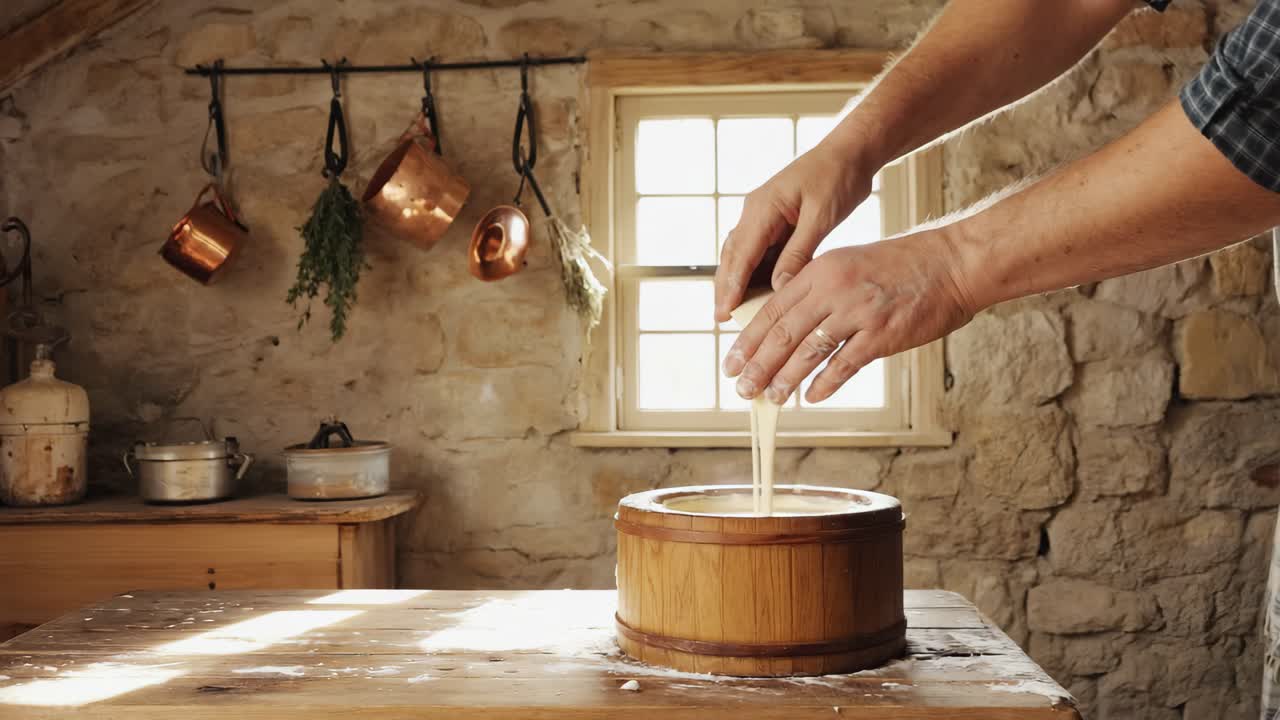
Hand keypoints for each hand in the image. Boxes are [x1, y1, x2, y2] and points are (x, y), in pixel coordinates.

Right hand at [714, 137, 876, 322]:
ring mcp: (763, 215)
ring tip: (733, 311)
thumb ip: (799, 252)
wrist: (850, 152)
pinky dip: (754, 272)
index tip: (725, 312)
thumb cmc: (838, 177)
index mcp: (763, 208)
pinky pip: (759, 251)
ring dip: (736, 281)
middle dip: (725, 287)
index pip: (741, 254)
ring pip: (741, 254)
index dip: (731, 286)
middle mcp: (756, 211)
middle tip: (720, 319)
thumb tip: (780, 286)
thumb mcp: (821, 216)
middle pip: (732, 256)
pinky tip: (757, 291)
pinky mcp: (776, 221)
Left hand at [721, 228, 977, 403]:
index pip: (772, 309)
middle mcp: (834, 289)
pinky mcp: (882, 334)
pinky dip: (825, 384)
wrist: (952, 263)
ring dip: (785, 379)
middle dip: (758, 364)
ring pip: (809, 352)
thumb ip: (818, 288)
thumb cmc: (903, 264)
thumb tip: (789, 322)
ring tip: (771, 398)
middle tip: (742, 387)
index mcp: (821, 270)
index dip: (748, 339)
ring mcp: (858, 312)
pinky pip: (845, 364)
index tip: (732, 361)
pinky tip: (811, 397)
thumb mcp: (849, 263)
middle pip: (783, 333)